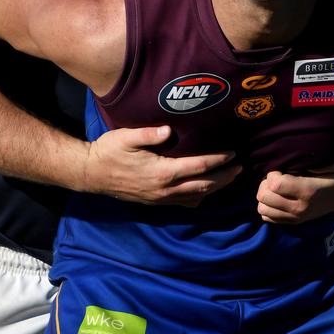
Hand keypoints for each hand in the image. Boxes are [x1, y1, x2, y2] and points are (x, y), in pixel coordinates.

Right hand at [84, 126, 239, 205]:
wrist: (92, 174)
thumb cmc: (109, 151)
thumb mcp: (126, 137)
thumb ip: (149, 134)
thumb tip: (168, 130)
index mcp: (162, 172)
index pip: (198, 167)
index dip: (218, 160)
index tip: (232, 153)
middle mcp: (164, 189)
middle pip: (203, 185)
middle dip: (224, 177)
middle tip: (240, 168)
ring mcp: (160, 198)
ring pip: (196, 197)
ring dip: (215, 188)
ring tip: (230, 178)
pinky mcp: (155, 202)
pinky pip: (184, 203)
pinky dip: (199, 197)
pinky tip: (206, 190)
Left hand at [256, 157, 333, 223]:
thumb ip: (319, 155)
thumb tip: (299, 150)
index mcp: (308, 191)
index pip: (275, 185)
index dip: (272, 173)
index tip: (281, 167)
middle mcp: (300, 208)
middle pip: (265, 197)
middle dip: (266, 183)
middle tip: (277, 175)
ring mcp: (296, 218)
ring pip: (262, 208)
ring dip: (265, 195)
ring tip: (276, 185)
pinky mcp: (293, 222)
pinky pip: (267, 217)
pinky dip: (268, 206)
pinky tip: (277, 196)